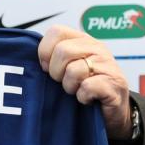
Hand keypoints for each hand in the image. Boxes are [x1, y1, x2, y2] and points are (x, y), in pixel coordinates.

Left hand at [37, 25, 132, 139]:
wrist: (112, 112)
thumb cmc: (85, 88)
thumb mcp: (69, 67)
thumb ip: (53, 57)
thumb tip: (30, 57)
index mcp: (83, 40)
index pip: (56, 31)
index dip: (45, 52)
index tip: (46, 68)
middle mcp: (97, 48)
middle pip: (62, 51)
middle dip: (56, 73)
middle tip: (63, 83)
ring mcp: (108, 65)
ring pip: (74, 70)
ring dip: (70, 87)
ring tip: (77, 91)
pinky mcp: (114, 84)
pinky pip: (87, 87)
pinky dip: (83, 97)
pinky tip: (87, 99)